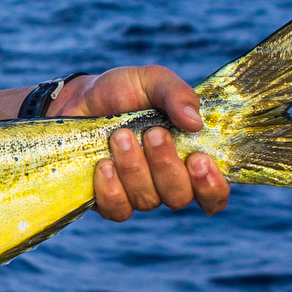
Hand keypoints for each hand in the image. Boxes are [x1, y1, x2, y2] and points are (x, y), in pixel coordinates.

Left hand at [51, 66, 229, 220]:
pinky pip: (117, 210)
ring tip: (119, 136)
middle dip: (166, 165)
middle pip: (179, 197)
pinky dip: (111, 189)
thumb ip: (177, 95)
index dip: (212, 186)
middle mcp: (165, 182)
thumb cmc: (123, 91)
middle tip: (153, 133)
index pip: (213, 191)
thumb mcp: (153, 81)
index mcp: (188, 157)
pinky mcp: (105, 200)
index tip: (200, 160)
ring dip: (134, 168)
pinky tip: (103, 164)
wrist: (78, 98)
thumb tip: (195, 123)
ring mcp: (135, 194)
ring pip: (147, 200)